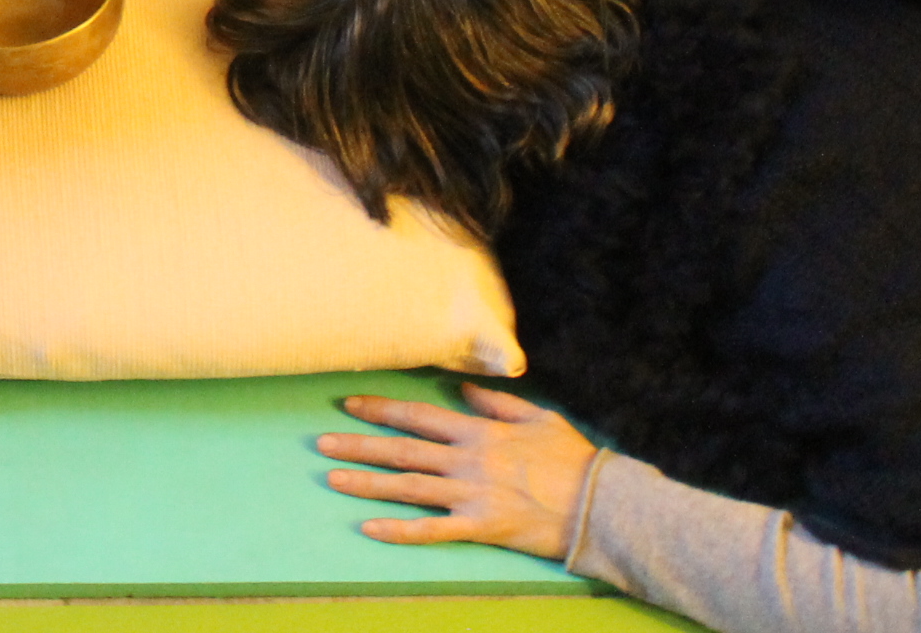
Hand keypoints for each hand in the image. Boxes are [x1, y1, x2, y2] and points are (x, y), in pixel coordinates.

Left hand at [318, 386, 595, 560]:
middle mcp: (468, 461)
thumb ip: (498, 403)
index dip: (381, 409)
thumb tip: (466, 390)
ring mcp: (472, 495)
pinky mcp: (480, 527)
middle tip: (321, 443)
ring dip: (368, 483)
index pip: (419, 417)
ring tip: (333, 479)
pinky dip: (400, 531)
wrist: (599, 505)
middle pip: (403, 450)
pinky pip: (433, 530)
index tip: (349, 404)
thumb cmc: (573, 459)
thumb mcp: (538, 417)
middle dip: (360, 445)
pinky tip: (370, 529)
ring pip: (408, 487)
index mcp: (479, 432)